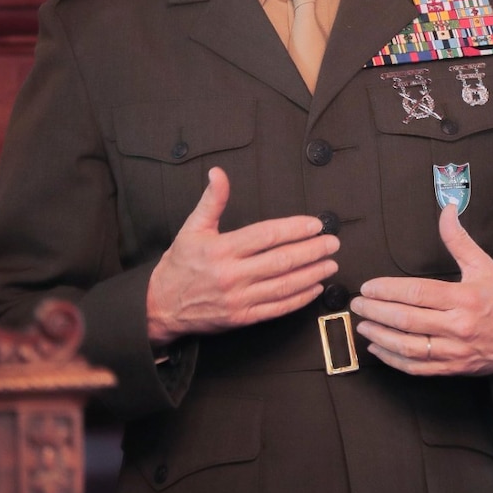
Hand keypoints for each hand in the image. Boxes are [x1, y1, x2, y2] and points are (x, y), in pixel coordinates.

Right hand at [145, 167, 339, 345]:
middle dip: (312, 250)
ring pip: (284, 285)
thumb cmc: (179, 265)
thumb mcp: (191, 228)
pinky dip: (299, 299)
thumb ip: (212, 201)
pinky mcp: (242, 319)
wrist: (159, 307)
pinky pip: (277, 308)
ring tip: (331, 264)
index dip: (295, 229)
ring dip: (312, 274)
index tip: (315, 224)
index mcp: (221, 249)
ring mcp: (238, 299)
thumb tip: (217, 173)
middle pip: (281, 260)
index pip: (266, 235)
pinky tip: (315, 289)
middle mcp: (232, 275)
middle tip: (332, 242)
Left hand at [350, 204, 492, 375]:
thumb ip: (459, 240)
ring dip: (379, 336)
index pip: (418, 293)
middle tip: (357, 304)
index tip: (369, 287)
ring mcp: (455, 351)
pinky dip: (392, 359)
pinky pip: (416, 367)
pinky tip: (377, 348)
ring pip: (407, 346)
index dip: (388, 290)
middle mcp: (459, 326)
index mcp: (465, 298)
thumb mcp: (484, 266)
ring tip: (362, 325)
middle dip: (376, 311)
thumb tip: (446, 209)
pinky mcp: (452, 369)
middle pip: (407, 319)